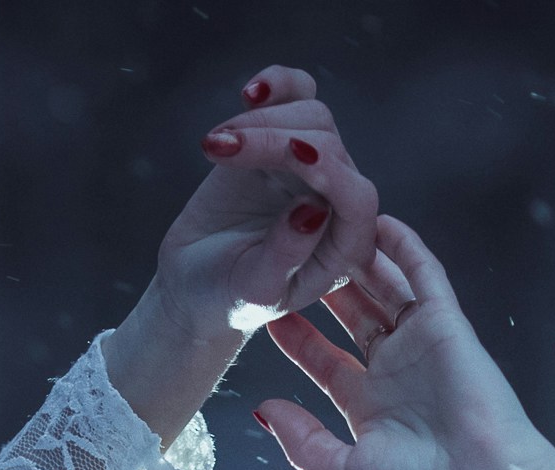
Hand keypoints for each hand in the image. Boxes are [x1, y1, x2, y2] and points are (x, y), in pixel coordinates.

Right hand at [155, 67, 381, 337]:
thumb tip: (312, 209)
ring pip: (312, 116)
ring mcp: (312, 168)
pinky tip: (251, 91)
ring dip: (262, 120)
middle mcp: (338, 203)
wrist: (197, 284)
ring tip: (215, 144)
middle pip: (329, 145)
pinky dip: (278, 85)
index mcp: (346, 248)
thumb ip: (286, 255)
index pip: (357, 198)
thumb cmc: (229, 298)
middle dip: (273, 142)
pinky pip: (296, 96)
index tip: (291, 154)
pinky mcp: (282, 141)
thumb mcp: (255, 291)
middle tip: (219, 151)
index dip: (330, 170)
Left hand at [254, 216, 554, 469]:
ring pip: (384, 290)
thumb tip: (262, 411)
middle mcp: (394, 371)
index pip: (324, 360)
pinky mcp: (448, 326)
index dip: (296, 335)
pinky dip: (404, 249)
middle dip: (324, 287)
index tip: (267, 308)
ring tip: (327, 228)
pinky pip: (423, 277)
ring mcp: (421, 345)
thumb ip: (302, 441)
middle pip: (352, 316)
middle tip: (295, 255)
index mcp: (368, 405)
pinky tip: (379, 222)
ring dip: (358, 260)